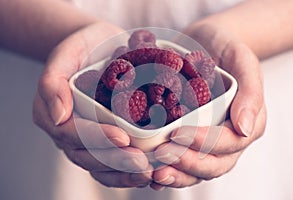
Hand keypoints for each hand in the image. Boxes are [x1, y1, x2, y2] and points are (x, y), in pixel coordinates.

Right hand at [33, 22, 152, 187]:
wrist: (102, 47)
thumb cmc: (83, 47)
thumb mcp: (66, 54)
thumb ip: (53, 82)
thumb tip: (59, 116)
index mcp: (52, 113)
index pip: (72, 133)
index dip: (97, 138)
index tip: (123, 138)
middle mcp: (68, 131)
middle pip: (87, 156)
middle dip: (115, 161)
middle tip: (142, 163)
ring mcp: (86, 139)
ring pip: (100, 166)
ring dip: (124, 173)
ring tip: (149, 173)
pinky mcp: (104, 140)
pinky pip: (112, 164)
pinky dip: (129, 172)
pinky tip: (149, 173)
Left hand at [150, 23, 266, 189]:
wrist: (202, 43)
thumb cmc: (224, 48)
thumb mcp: (242, 59)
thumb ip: (250, 91)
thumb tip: (244, 128)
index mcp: (246, 123)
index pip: (229, 142)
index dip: (204, 142)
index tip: (176, 133)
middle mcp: (227, 138)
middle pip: (212, 164)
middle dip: (187, 163)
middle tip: (161, 155)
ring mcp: (207, 141)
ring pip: (196, 169)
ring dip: (176, 174)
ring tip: (154, 173)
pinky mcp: (188, 138)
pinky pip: (181, 160)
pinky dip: (168, 169)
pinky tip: (150, 173)